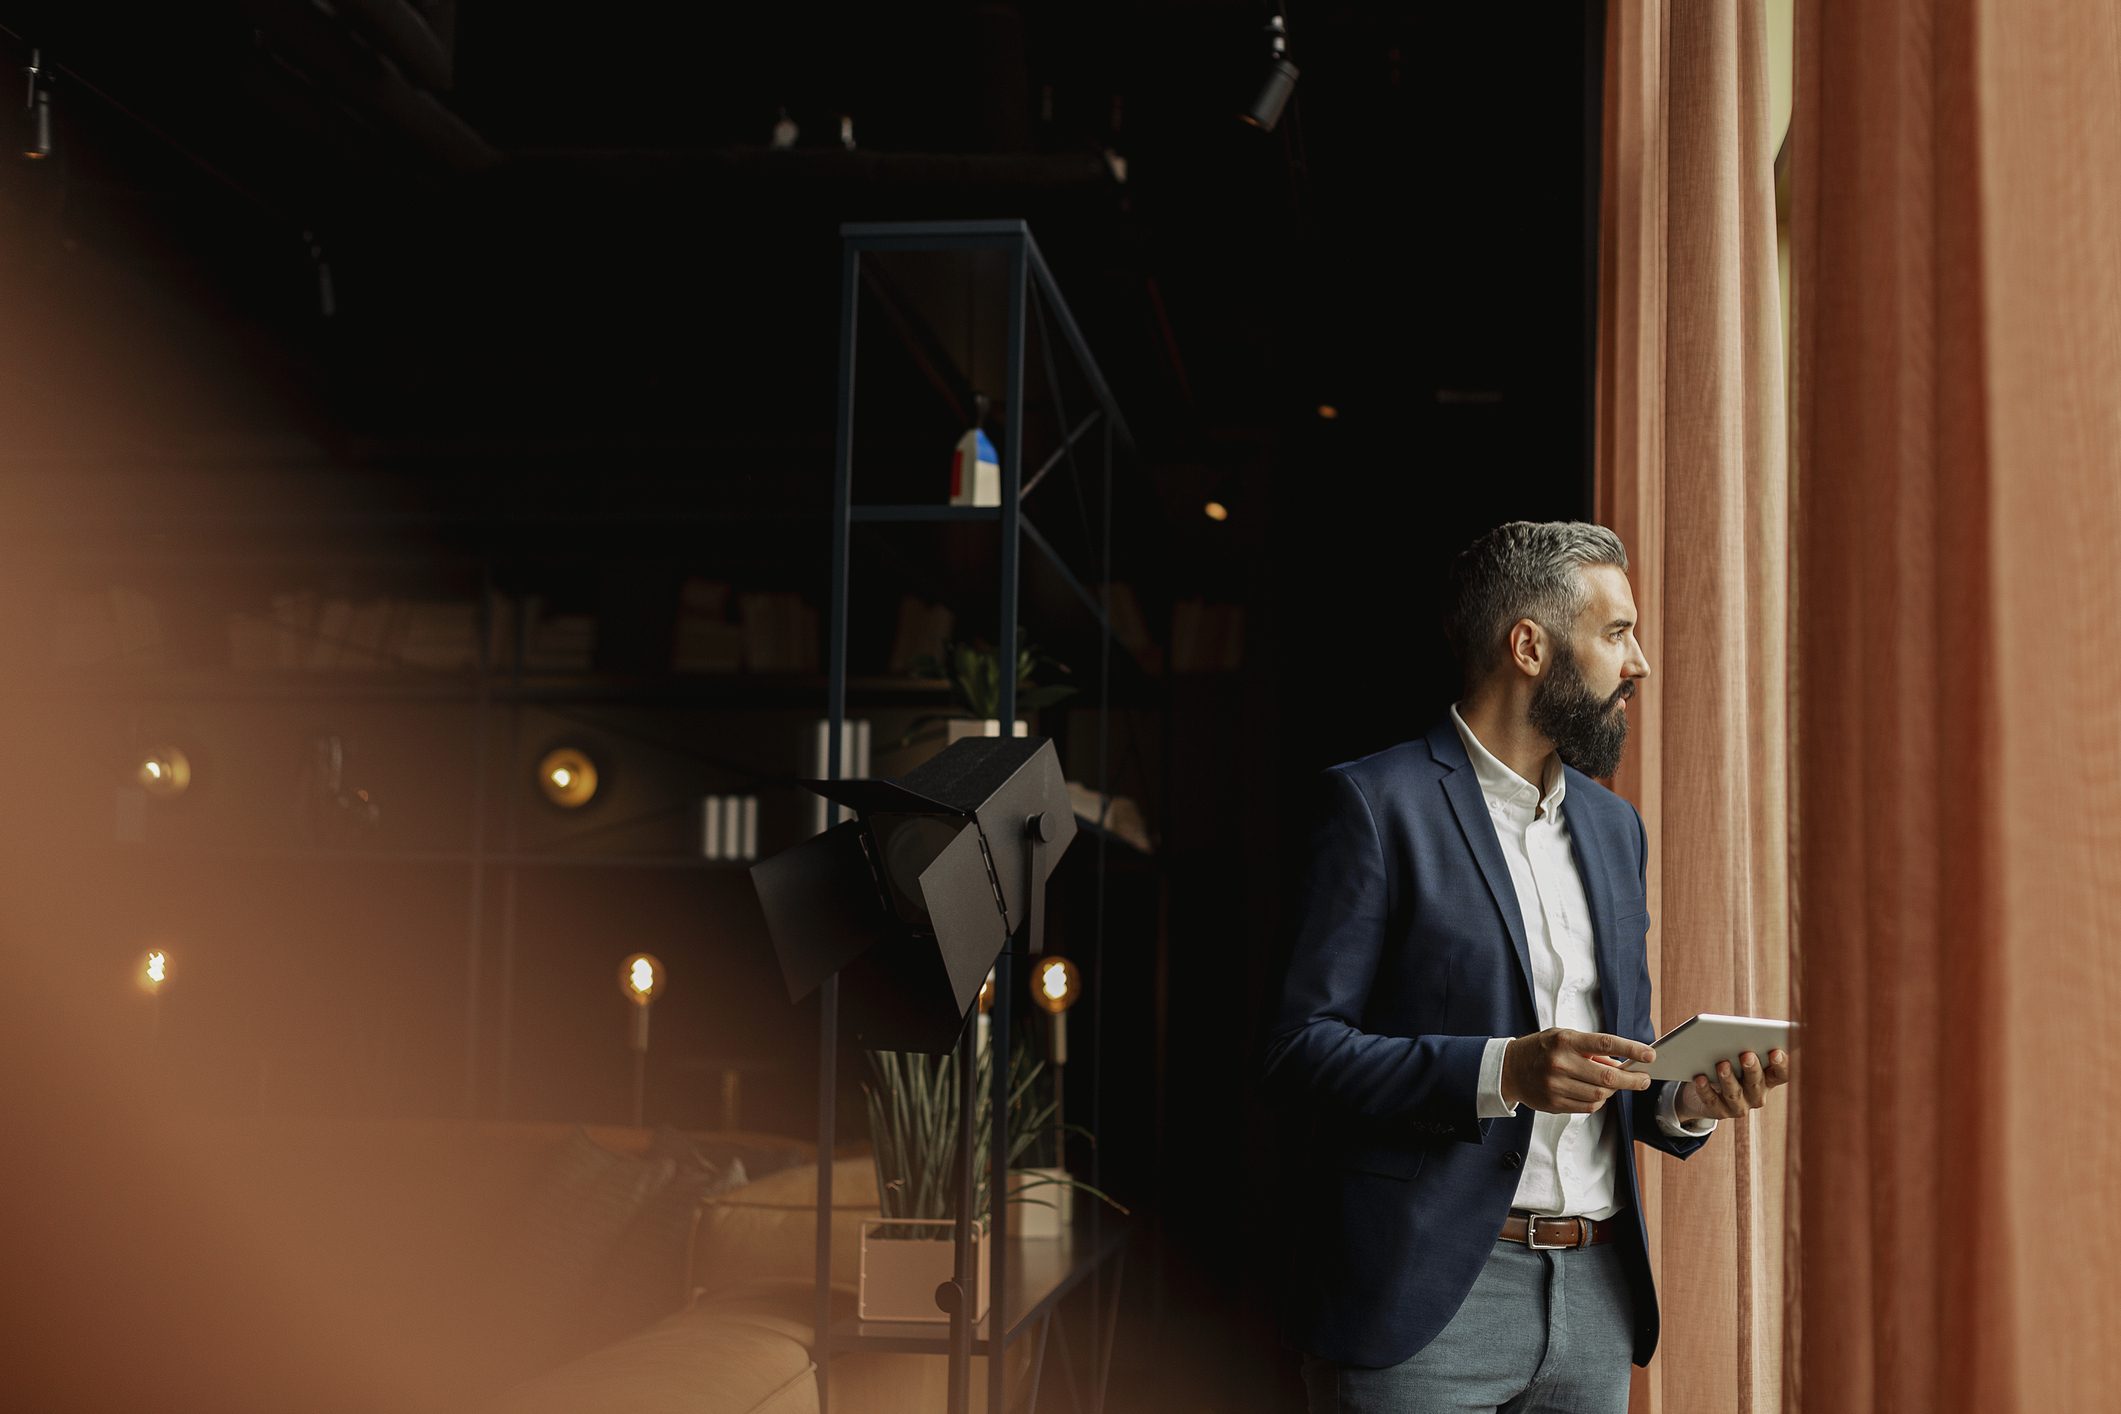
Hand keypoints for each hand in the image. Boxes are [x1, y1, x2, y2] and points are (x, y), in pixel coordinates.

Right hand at [1501, 1029, 1655, 1114]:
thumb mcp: (1564, 1038)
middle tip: (1643, 1079)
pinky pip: (1587, 1107)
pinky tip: (1593, 1093)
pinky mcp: (1554, 1103)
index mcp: (1565, 1041)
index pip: (1605, 1043)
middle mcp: (1560, 1063)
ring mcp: (1556, 1085)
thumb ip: (1592, 1050)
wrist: (1509, 1069)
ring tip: (1610, 1085)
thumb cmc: (1542, 1049)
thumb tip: (1622, 1066)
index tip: (1650, 1055)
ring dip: (1611, 1092)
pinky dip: (1597, 1102)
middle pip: (1607, 1078)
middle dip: (1632, 1080)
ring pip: (1600, 1096)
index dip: (1631, 1049)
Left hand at [1674, 1049, 1790, 1122]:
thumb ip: (1741, 1046)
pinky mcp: (1718, 1112)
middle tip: (1747, 1055)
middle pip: (1756, 1082)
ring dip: (1728, 1078)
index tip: (1776, 1051)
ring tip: (1722, 1064)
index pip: (1781, 1074)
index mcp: (1767, 1079)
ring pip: (1734, 1093)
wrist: (1701, 1094)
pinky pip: (1711, 1100)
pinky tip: (1700, 1078)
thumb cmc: (1726, 1065)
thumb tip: (1737, 1033)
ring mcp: (1738, 1106)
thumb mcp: (1736, 1056)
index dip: (1781, 1065)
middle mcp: (1756, 1095)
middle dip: (1752, 1068)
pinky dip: (1705, 1089)